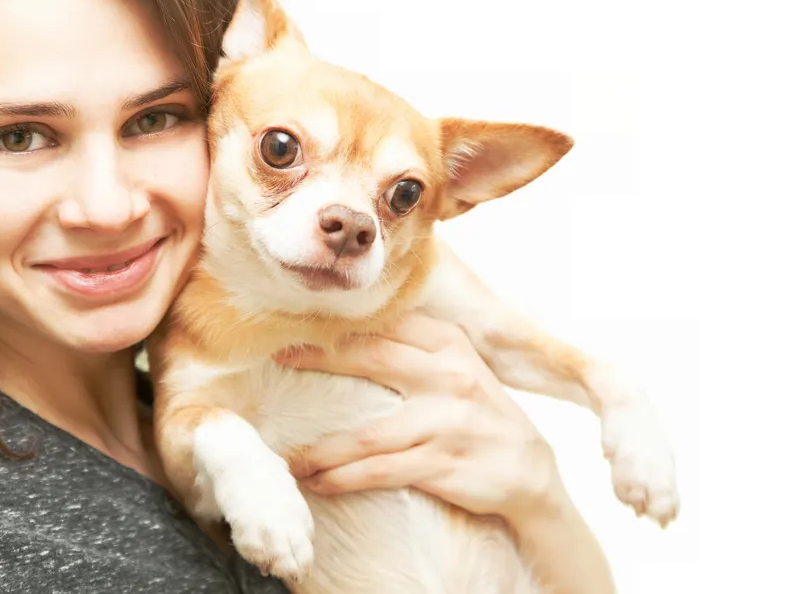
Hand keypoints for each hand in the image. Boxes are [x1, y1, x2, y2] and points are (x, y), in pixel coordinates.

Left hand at [274, 311, 561, 522]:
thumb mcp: (456, 366)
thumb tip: (349, 328)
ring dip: (321, 448)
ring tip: (288, 457)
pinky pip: (379, 470)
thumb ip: (414, 346)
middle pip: (371, 358)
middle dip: (319, 359)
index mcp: (448, 344)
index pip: (385, 324)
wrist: (528, 469)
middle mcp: (449, 376)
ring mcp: (447, 422)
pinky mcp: (443, 464)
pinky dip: (342, 477)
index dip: (338, 325)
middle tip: (279, 359)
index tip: (297, 325)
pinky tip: (318, 481)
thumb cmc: (477, 412)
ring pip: (367, 433)